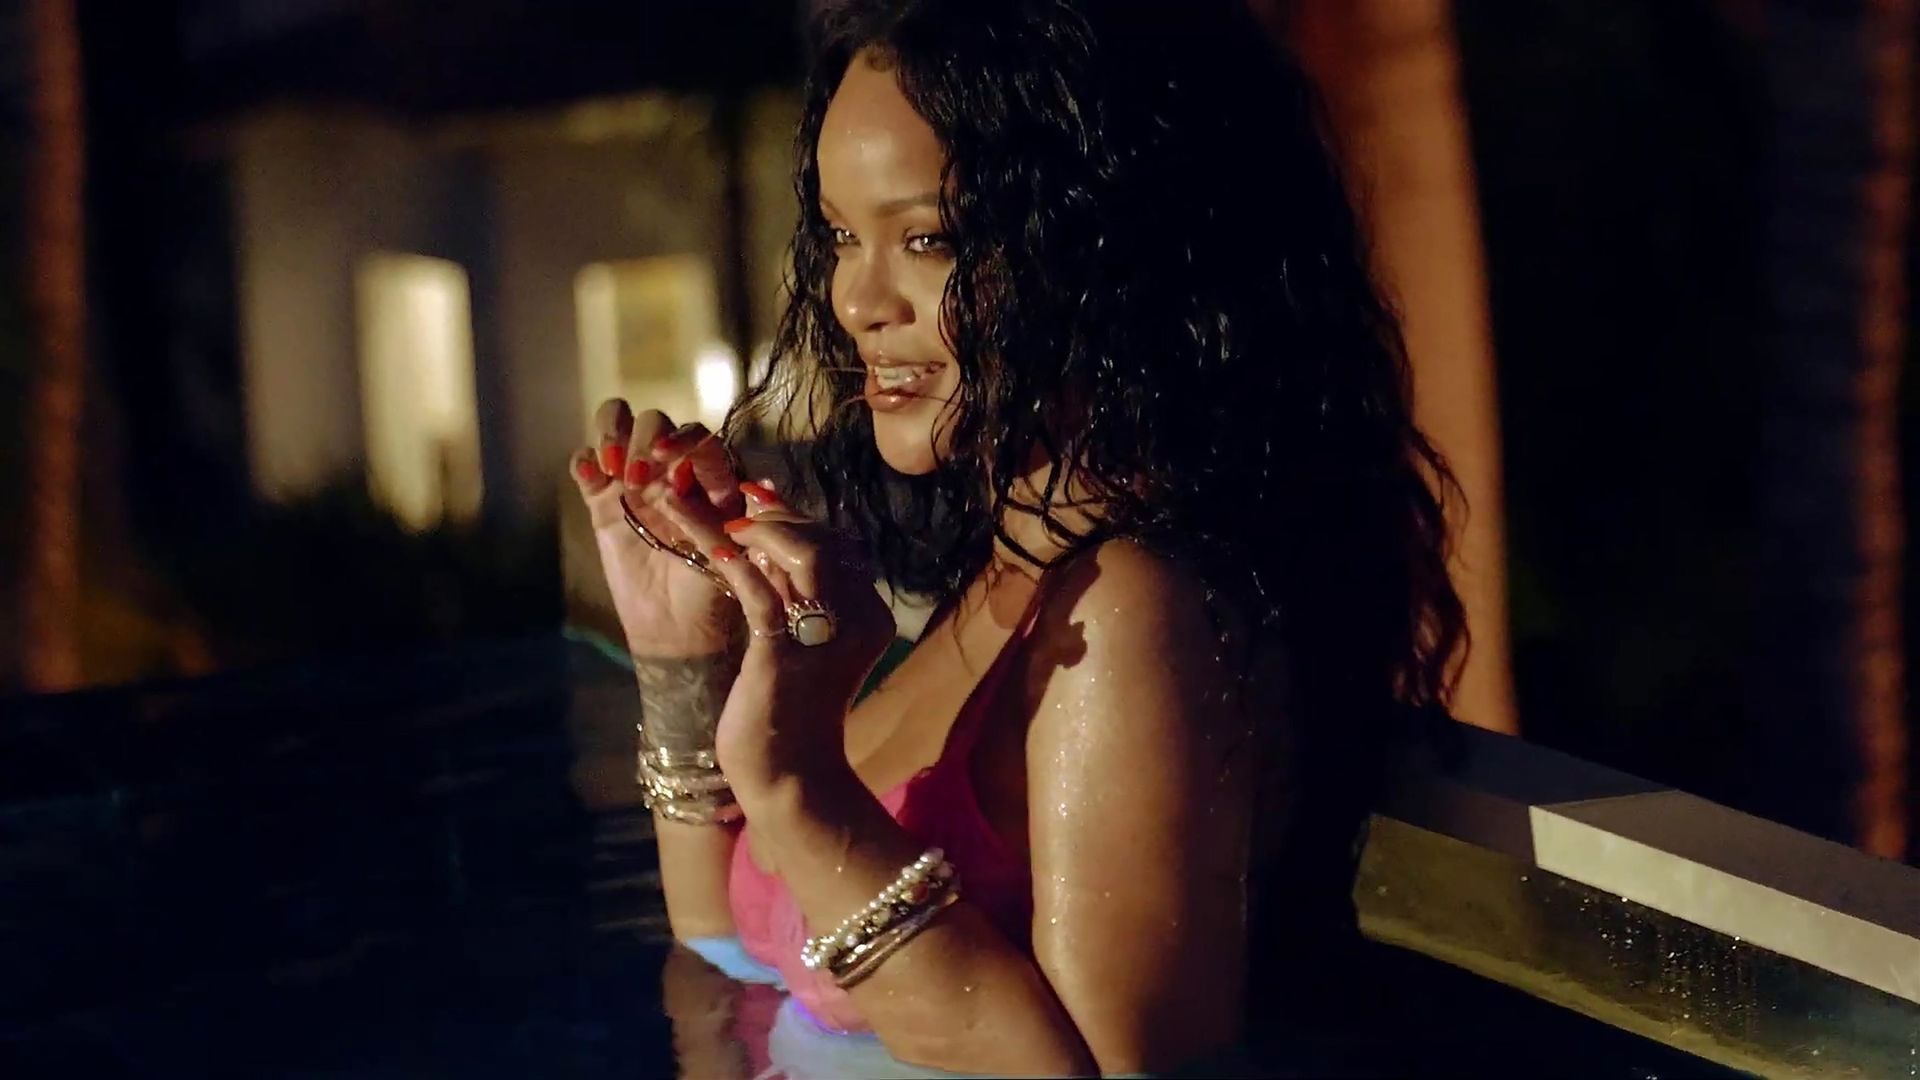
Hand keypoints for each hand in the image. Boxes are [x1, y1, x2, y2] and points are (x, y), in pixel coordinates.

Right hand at [570, 400, 744, 658]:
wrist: (676, 627)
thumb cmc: (712, 590)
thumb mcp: (731, 552)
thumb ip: (726, 517)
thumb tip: (742, 481)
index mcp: (710, 477)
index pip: (697, 436)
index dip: (681, 437)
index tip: (664, 456)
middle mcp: (672, 469)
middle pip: (654, 422)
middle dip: (643, 441)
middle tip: (637, 481)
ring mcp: (634, 481)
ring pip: (618, 426)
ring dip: (611, 436)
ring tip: (612, 473)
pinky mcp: (602, 500)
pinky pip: (585, 464)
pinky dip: (582, 461)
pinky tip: (590, 478)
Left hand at [662, 483, 895, 791]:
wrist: (790, 777)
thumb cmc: (791, 714)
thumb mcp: (801, 644)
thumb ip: (797, 595)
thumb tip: (768, 541)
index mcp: (869, 615)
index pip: (838, 545)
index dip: (796, 516)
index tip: (761, 497)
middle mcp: (859, 617)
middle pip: (824, 540)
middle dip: (776, 514)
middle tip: (735, 499)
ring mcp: (826, 634)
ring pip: (800, 553)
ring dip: (756, 528)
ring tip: (724, 520)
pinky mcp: (785, 651)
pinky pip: (758, 589)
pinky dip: (730, 560)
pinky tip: (706, 545)